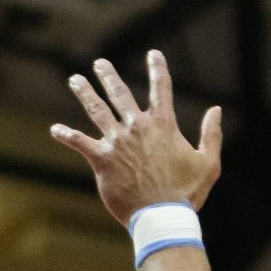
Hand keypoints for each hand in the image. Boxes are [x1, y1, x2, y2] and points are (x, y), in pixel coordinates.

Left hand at [50, 51, 221, 224]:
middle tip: (99, 64)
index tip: (153, 53)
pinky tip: (54, 130)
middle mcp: (137, 127)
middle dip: (108, 76)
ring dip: (85, 93)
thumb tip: (216, 110)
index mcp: (163, 125)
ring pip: (97, 110)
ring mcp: (117, 142)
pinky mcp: (101, 160)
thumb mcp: (208, 163)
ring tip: (74, 80)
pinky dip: (66, 135)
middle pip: (120, 93)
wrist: (162, 216)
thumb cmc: (187, 193)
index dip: (158, 68)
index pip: (161, 88)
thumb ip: (212, 134)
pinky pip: (79, 143)